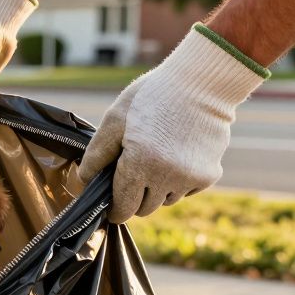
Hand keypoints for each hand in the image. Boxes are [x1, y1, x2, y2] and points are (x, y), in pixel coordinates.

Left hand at [76, 24, 268, 222]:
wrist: (201, 84)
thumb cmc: (153, 97)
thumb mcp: (115, 118)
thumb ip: (97, 154)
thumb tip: (84, 180)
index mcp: (140, 163)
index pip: (123, 208)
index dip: (115, 210)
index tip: (112, 207)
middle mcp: (167, 177)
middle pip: (144, 209)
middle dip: (135, 196)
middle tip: (134, 171)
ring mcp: (190, 178)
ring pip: (166, 201)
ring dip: (158, 189)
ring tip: (157, 157)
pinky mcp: (209, 176)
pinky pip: (187, 191)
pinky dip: (179, 180)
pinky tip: (177, 154)